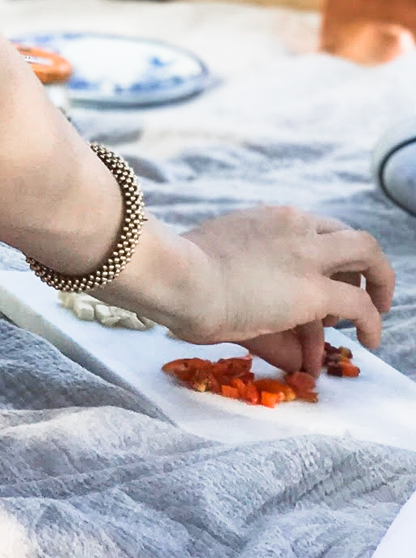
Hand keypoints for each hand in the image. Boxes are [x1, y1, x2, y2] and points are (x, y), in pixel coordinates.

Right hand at [110, 207, 393, 372]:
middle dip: (365, 261)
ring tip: (379, 310)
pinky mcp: (315, 291)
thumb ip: (235, 271)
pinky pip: (361, 305)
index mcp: (267, 217)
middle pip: (349, 234)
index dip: (323, 257)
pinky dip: (371, 322)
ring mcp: (307, 255)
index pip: (312, 230)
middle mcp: (294, 225)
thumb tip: (238, 299)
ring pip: (368, 253)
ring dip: (380, 281)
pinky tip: (369, 341)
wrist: (178, 275)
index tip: (318, 279)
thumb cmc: (177, 271)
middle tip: (367, 286)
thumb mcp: (213, 258)